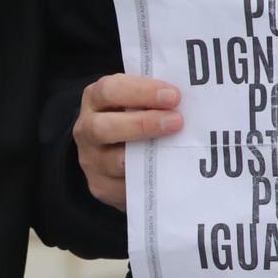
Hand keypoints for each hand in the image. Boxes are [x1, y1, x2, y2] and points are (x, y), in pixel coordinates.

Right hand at [73, 74, 182, 211]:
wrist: (113, 153)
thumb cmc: (133, 117)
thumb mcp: (136, 100)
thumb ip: (153, 97)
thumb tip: (190, 95)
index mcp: (95, 99)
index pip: (109, 91)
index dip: (141, 92)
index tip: (173, 96)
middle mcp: (86, 129)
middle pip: (103, 128)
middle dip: (142, 124)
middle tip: (176, 122)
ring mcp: (91, 160)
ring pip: (115, 161)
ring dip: (148, 154)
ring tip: (176, 147)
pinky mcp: (101, 186)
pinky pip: (125, 187)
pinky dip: (148, 179)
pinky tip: (169, 171)